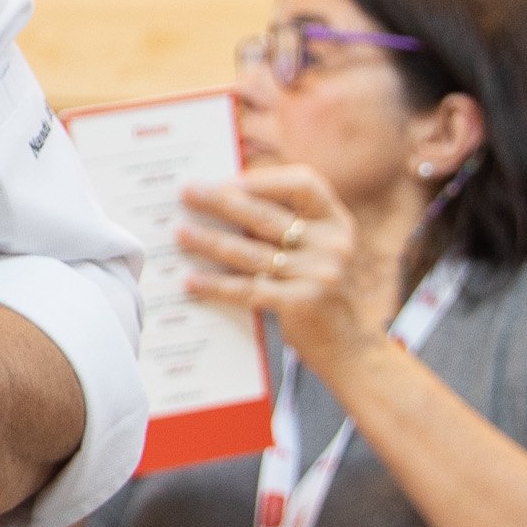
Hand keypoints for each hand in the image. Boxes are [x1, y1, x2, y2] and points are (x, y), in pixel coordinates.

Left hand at [174, 164, 384, 376]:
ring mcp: (320, 274)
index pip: (304, 184)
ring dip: (210, 241)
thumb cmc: (317, 292)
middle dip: (222, 202)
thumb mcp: (315, 252)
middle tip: (188, 192)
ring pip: (252, 252)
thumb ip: (284, 229)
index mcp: (336, 222)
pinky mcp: (303, 304)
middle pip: (267, 216)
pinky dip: (216, 285)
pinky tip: (191, 281)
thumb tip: (222, 203)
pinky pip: (249, 289)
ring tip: (180, 233)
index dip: (264, 179)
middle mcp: (333, 244)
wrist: (346, 347)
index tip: (226, 179)